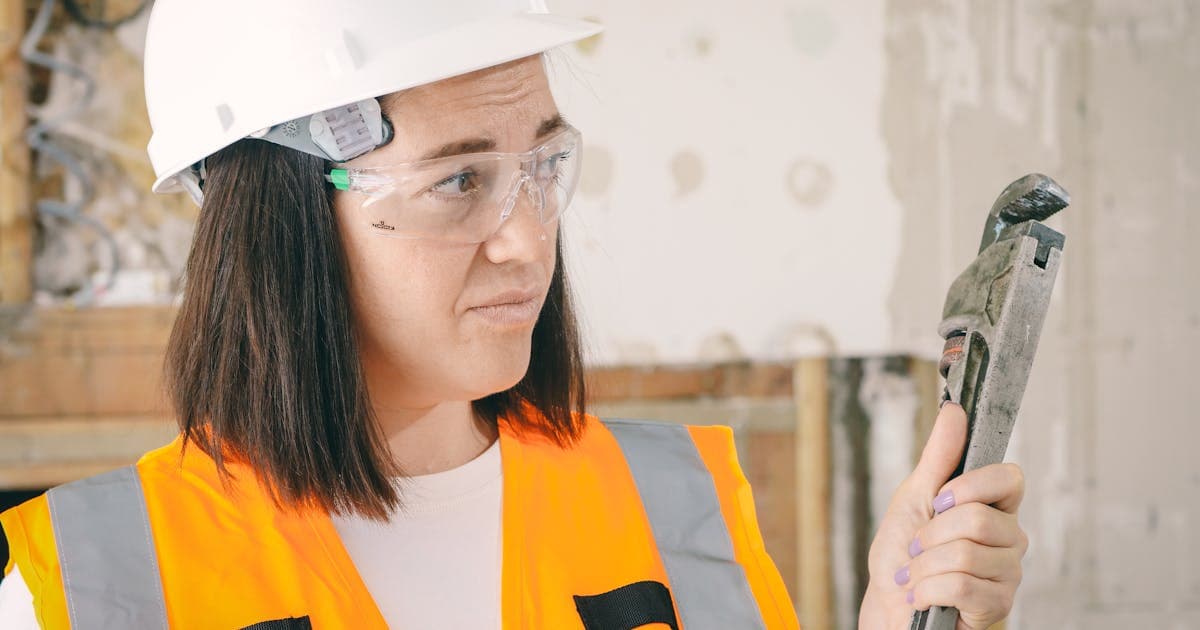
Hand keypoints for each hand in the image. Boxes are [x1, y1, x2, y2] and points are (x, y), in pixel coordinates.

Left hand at [858, 402, 1027, 629]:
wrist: (887, 607)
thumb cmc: (900, 555)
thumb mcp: (912, 497)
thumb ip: (938, 457)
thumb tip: (955, 410)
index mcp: (992, 506)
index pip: (1010, 478)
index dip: (970, 486)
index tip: (938, 499)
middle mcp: (1009, 537)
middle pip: (978, 518)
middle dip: (931, 534)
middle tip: (917, 546)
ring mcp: (1007, 573)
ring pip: (967, 554)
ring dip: (923, 566)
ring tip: (916, 575)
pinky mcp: (998, 605)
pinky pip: (962, 586)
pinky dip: (927, 590)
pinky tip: (922, 596)